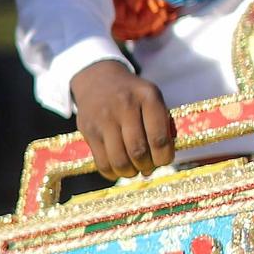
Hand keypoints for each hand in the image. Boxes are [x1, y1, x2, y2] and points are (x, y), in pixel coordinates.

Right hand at [68, 59, 173, 179]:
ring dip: (130, 172)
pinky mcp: (88, 130)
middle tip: (148, 167)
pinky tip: (118, 169)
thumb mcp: (152, 98)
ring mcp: (104, 118)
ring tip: (134, 169)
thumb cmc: (133, 95)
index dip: (164, 157)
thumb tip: (161, 160)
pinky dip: (113, 173)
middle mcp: (125, 105)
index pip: (159, 138)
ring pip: (119, 161)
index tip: (163, 160)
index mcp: (148, 97)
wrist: (98, 80)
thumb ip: (163, 124)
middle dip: (146, 166)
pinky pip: (102, 162)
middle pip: (138, 151)